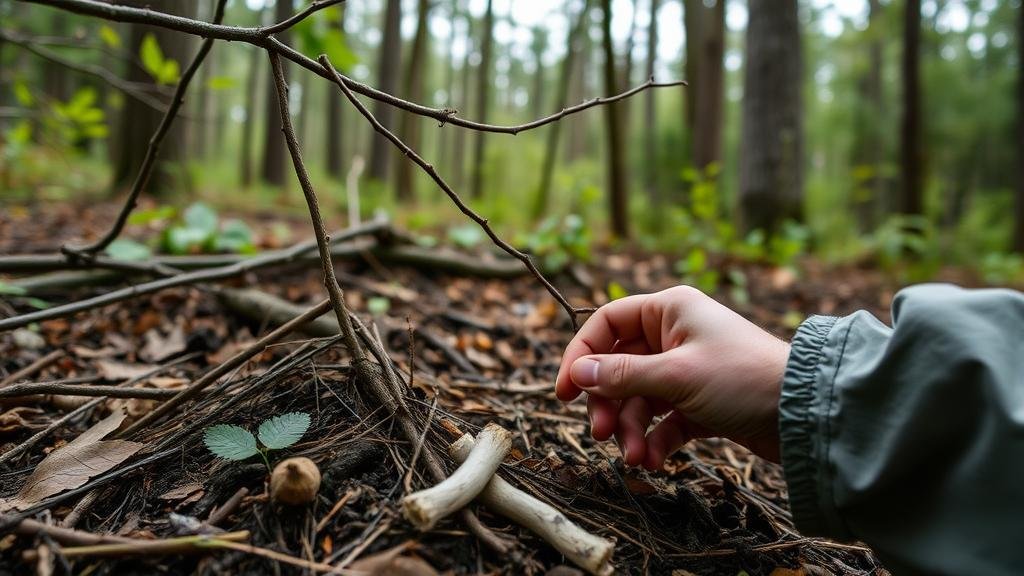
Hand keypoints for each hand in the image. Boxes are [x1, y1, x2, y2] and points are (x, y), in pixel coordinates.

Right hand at [555, 286, 789, 467]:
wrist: (806, 415)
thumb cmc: (743, 379)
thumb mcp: (676, 376)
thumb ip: (622, 375)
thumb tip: (576, 374)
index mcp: (669, 310)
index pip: (607, 323)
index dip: (581, 355)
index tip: (564, 392)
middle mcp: (675, 335)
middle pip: (619, 367)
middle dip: (608, 404)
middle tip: (602, 434)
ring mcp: (687, 370)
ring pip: (639, 398)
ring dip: (631, 429)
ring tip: (634, 458)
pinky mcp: (701, 403)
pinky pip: (663, 420)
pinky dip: (654, 440)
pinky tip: (654, 461)